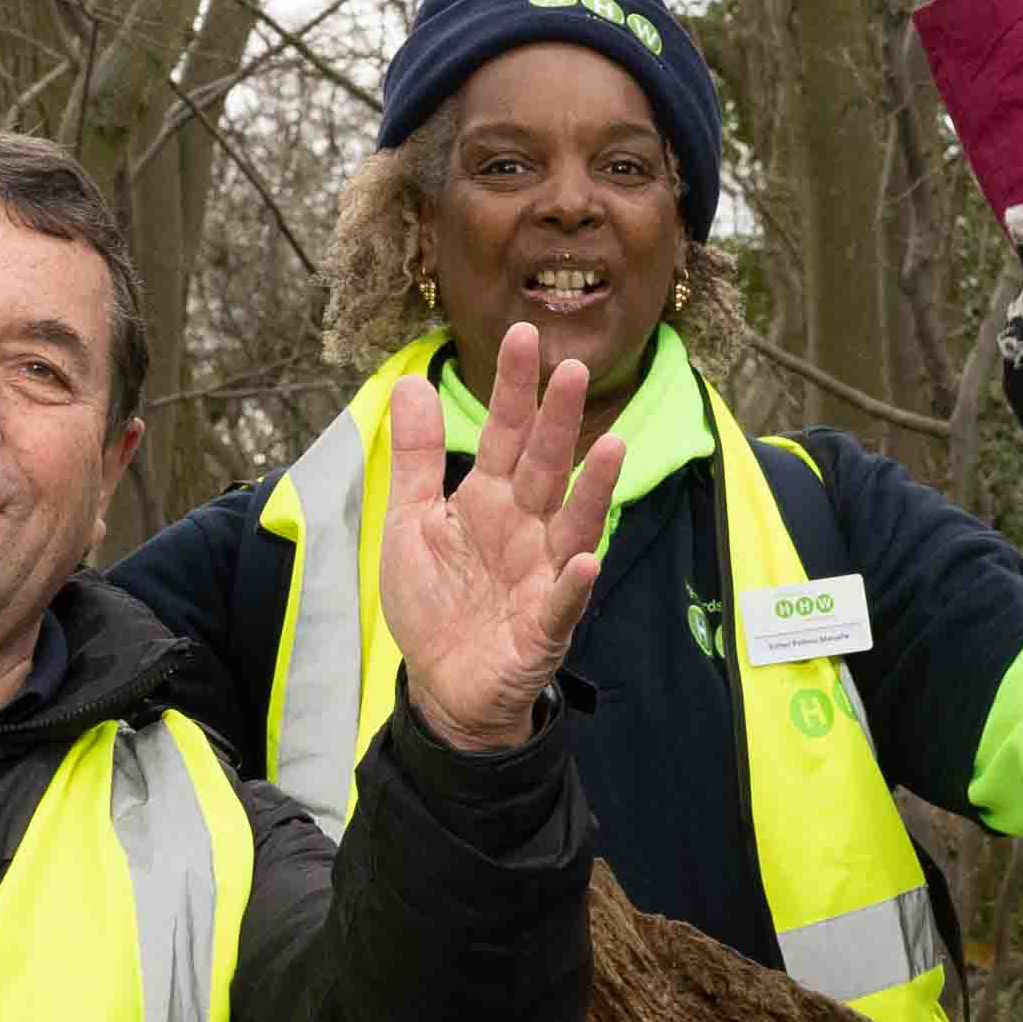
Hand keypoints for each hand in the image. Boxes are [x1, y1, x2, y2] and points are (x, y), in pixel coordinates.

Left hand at [379, 317, 616, 752]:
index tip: (523, 334)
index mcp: (489, 500)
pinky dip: (573, 583)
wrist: (444, 686)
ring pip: (571, 525)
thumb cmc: (436, 603)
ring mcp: (541, 576)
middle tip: (573, 370)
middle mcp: (524, 529)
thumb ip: (416, 458)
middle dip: (560, 422)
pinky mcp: (543, 628)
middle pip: (544, 468)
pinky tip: (584, 559)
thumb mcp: (411, 522)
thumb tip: (412, 383)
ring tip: (611, 448)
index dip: (513, 389)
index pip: (505, 434)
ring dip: (592, 490)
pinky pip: (562, 602)